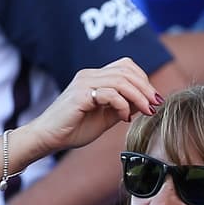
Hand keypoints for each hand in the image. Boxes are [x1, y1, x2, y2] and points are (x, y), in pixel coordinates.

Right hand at [15, 58, 160, 156]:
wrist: (49, 138)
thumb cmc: (75, 128)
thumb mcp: (107, 116)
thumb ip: (124, 106)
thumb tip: (147, 101)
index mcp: (95, 76)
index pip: (125, 66)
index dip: (143, 80)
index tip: (153, 99)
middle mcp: (89, 75)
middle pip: (127, 70)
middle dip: (146, 88)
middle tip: (155, 105)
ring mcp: (84, 83)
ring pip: (121, 81)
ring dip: (139, 97)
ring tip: (146, 111)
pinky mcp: (80, 95)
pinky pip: (110, 94)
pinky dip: (123, 105)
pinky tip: (124, 118)